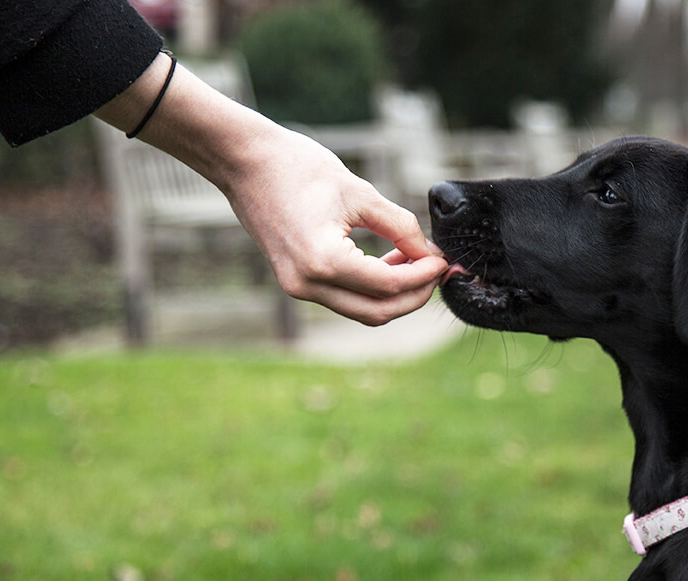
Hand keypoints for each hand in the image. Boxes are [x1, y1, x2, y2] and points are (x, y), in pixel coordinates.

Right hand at [223, 126, 448, 325]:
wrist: (245, 161)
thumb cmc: (298, 168)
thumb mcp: (360, 193)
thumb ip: (400, 226)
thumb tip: (427, 252)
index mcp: (323, 261)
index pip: (388, 285)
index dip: (423, 275)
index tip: (443, 259)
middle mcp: (307, 284)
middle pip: (378, 311)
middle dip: (415, 294)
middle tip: (436, 268)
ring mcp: (298, 288)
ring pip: (362, 310)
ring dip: (394, 293)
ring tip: (415, 260)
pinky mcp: (296, 282)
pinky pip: (345, 298)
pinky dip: (372, 288)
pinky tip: (389, 260)